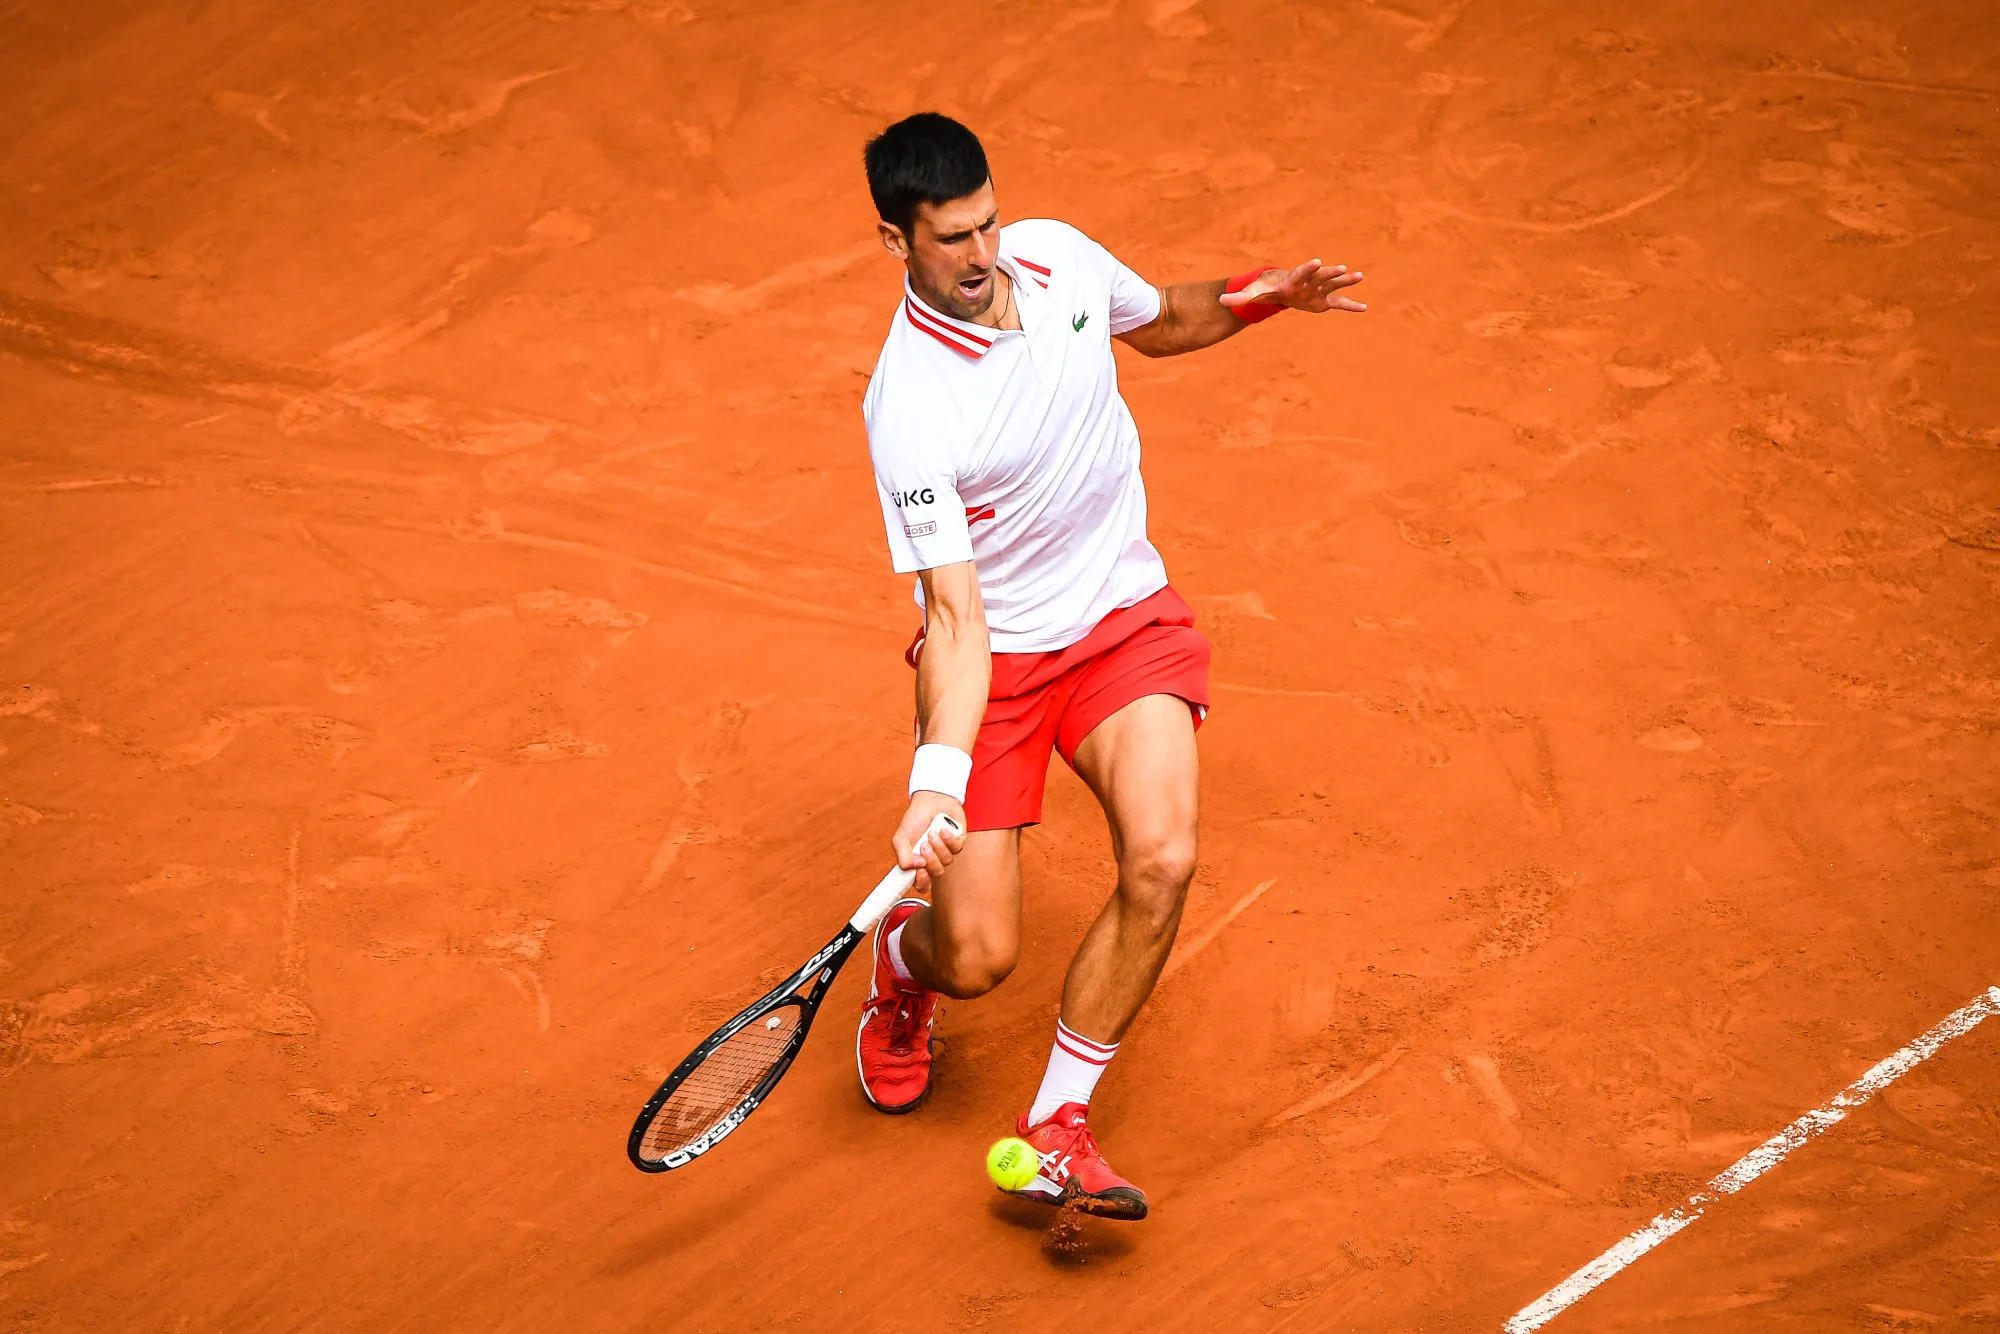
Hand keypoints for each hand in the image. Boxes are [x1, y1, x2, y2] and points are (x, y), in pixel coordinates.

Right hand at [892, 791, 966, 893]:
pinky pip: (957, 848)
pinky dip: (949, 838)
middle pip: (937, 873)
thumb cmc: (915, 820)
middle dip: (931, 859)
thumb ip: (901, 855)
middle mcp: (933, 860)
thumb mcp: (901, 837)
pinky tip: (942, 829)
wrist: (930, 801)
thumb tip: (911, 868)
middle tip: (924, 846)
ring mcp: (946, 852)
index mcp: (918, 863)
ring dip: (938, 845)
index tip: (919, 873)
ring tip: (932, 833)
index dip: (922, 882)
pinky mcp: (958, 843)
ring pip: (947, 860)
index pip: (922, 884)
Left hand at [1219, 258, 1366, 313]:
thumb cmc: (1266, 287)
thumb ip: (1239, 297)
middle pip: (1321, 275)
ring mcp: (1318, 289)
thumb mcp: (1253, 292)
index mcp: (1293, 279)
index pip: (1301, 272)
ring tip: (1359, 276)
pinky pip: (1339, 303)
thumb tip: (1220, 300)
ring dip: (1346, 281)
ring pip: (1334, 285)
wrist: (1280, 287)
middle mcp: (1309, 281)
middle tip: (1342, 267)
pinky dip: (1350, 306)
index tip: (1316, 261)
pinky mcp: (1324, 300)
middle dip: (1330, 272)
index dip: (1308, 268)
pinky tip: (1364, 308)